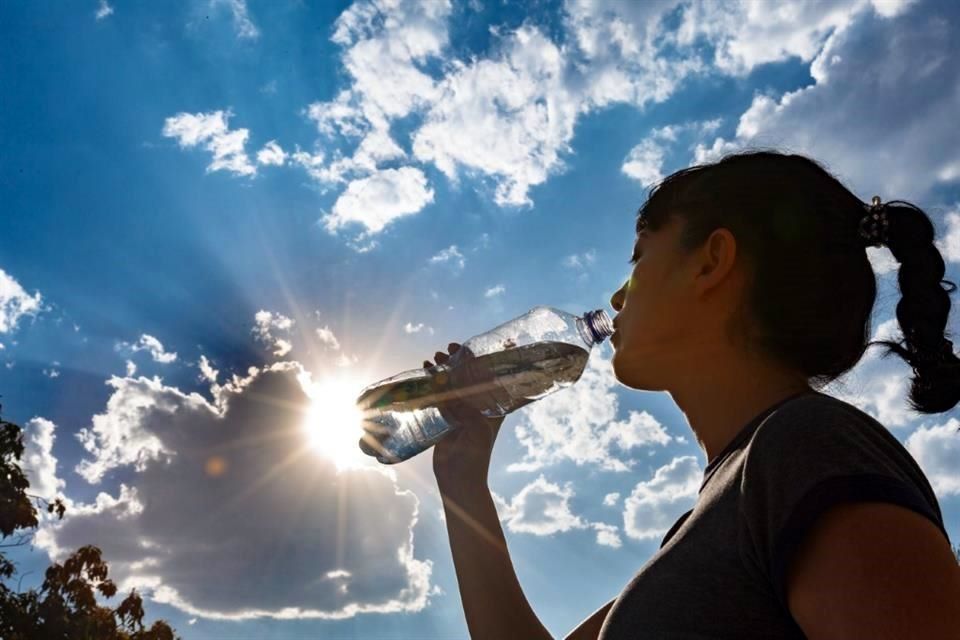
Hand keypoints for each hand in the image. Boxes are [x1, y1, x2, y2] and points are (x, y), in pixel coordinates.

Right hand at [425, 342, 505, 485]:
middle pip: (468, 376)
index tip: (468, 346)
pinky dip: (432, 383)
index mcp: (494, 406)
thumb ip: (467, 408)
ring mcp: (461, 411)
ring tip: (432, 359)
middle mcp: (478, 405)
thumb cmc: (476, 455)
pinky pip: (439, 396)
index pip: (491, 376)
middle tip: (446, 350)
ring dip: (443, 370)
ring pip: (452, 384)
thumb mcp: (477, 428)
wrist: (459, 479)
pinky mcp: (446, 418)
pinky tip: (424, 373)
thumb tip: (450, 389)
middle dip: (457, 360)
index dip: (481, 358)